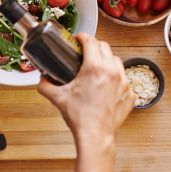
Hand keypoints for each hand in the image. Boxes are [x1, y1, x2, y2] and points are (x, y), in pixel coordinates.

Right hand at [38, 33, 134, 171]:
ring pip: (116, 60)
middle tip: (85, 51)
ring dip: (106, 59)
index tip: (78, 38)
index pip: (91, 41)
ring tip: (97, 66)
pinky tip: (105, 84)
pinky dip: (115, 77)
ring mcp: (124, 82)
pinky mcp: (130, 93)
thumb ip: (44, 85)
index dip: (83, 36)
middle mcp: (112, 71)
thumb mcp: (57, 97)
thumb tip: (40, 79)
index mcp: (94, 68)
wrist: (95, 135)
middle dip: (94, 46)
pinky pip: (124, 78)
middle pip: (105, 47)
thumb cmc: (79, 117)